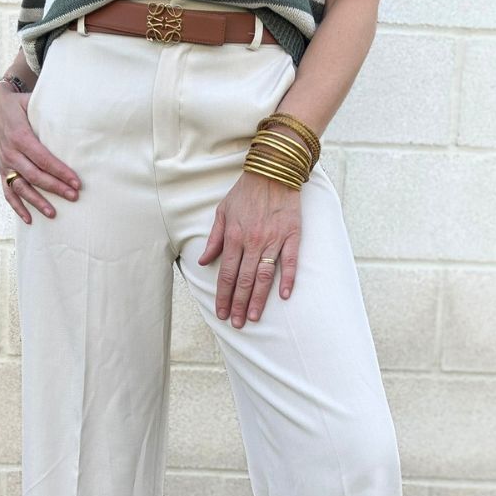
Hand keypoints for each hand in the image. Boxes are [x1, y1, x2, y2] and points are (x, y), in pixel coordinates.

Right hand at [0, 83, 81, 223]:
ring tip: (53, 214)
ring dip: (37, 202)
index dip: (60, 171)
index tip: (76, 182)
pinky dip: (17, 207)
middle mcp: (11, 152)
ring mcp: (5, 163)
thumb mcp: (32, 103)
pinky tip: (29, 219)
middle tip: (74, 197)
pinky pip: (8, 192)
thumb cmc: (19, 104)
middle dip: (55, 188)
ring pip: (21, 187)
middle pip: (34, 175)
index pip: (43, 158)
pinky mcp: (2, 170)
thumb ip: (49, 113)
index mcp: (20, 136)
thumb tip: (75, 117)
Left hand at [198, 170, 300, 326]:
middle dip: (238, 304)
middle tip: (236, 324)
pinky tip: (284, 295)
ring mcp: (273, 239)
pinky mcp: (292, 235)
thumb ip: (214, 239)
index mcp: (234, 237)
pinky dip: (288, 278)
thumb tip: (203, 260)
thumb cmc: (245, 192)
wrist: (273, 170)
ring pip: (263, 276)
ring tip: (252, 317)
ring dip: (257, 299)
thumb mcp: (222, 212)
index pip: (226, 274)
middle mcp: (252, 241)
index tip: (221, 313)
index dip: (223, 296)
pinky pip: (290, 261)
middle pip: (243, 280)